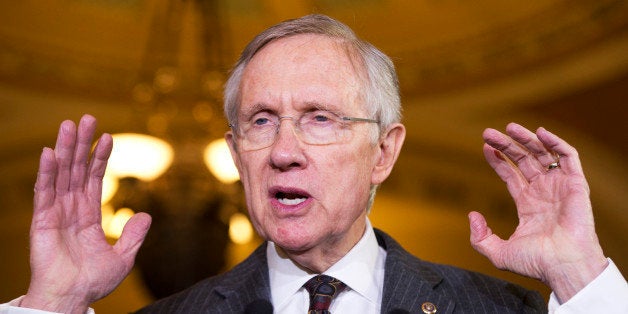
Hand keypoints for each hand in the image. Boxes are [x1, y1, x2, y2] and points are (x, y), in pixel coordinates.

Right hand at [21, 115, 150, 313]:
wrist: (72, 299)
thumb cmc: (92, 283)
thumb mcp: (122, 258)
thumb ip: (133, 236)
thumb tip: (146, 215)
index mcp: (88, 216)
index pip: (94, 179)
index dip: (100, 158)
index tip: (108, 137)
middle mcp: (71, 209)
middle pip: (77, 169)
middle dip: (82, 144)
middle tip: (87, 118)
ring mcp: (56, 213)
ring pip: (61, 174)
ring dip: (66, 149)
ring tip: (70, 124)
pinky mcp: (42, 221)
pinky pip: (44, 192)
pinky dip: (47, 172)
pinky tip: (51, 152)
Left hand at [468, 122, 607, 302]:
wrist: (564, 266)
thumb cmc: (537, 264)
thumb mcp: (499, 253)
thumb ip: (480, 238)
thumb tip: (471, 215)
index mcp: (528, 205)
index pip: (511, 175)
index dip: (498, 160)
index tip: (485, 146)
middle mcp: (544, 193)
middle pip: (524, 160)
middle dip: (507, 145)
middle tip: (488, 132)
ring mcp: (560, 187)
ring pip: (543, 154)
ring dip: (527, 138)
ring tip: (509, 127)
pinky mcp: (576, 184)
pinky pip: (569, 157)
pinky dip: (556, 143)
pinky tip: (540, 133)